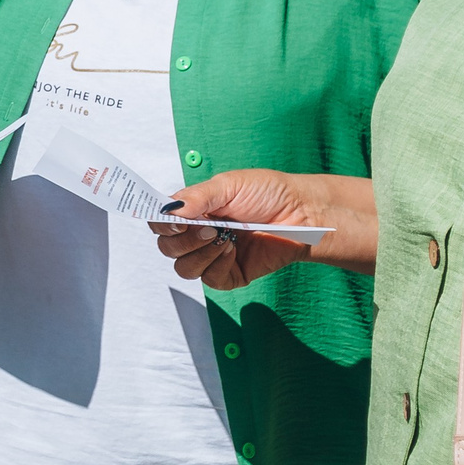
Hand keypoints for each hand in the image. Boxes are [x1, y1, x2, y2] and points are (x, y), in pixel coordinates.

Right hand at [152, 169, 328, 290]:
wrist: (303, 213)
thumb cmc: (269, 193)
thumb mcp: (229, 185)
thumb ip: (196, 197)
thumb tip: (169, 210)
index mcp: (193, 211)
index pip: (160, 223)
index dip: (161, 224)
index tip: (174, 221)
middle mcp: (199, 235)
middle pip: (168, 248)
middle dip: (183, 240)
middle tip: (209, 227)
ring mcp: (213, 256)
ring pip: (184, 268)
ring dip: (199, 254)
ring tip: (223, 238)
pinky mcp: (230, 274)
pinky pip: (210, 279)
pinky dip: (218, 265)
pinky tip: (233, 250)